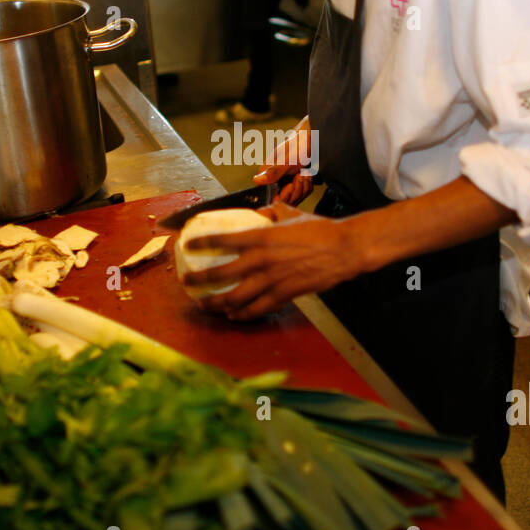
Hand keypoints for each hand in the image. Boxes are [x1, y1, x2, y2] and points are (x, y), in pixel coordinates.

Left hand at [181, 204, 364, 319]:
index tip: (188, 244)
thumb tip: (259, 214)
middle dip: (199, 280)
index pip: (223, 239)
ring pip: (235, 298)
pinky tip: (233, 315)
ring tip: (204, 304)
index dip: (202, 242)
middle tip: (186, 282)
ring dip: (216, 303)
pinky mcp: (284, 295)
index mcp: (261, 237)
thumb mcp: (291, 214)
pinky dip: (243, 314)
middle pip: (221, 275)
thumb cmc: (318, 229)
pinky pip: (257, 309)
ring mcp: (272, 281)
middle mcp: (261, 261)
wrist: (343, 249)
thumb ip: (270, 214)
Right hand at [253, 118, 315, 205]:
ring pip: (294, 197)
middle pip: (284, 199)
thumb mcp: (288, 159)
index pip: (269, 195)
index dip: (282, 194)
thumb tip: (256, 180)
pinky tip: (308, 175)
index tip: (291, 184)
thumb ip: (273, 171)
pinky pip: (302, 193)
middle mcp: (275, 179)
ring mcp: (286, 181)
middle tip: (301, 175)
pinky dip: (308, 185)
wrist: (315, 136)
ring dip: (303, 186)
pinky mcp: (296, 182)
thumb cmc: (300, 143)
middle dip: (296, 189)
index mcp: (268, 173)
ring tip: (305, 172)